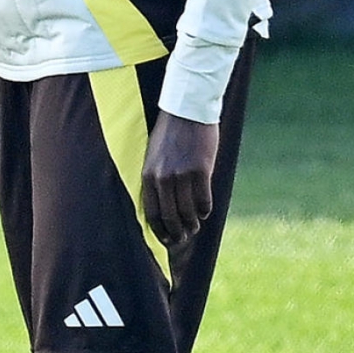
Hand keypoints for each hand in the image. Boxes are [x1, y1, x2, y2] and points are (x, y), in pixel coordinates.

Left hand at [141, 109, 220, 250]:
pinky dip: (205, 210)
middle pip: (170, 216)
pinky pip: (204, 200)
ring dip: (193, 223)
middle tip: (183, 238)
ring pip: (188, 211)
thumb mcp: (154, 156)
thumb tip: (163, 204)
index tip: (166, 240)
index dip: (159, 231)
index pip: (152, 212)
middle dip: (177, 232)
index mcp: (148, 175)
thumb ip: (156, 178)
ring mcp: (182, 175)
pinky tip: (205, 212)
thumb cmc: (170, 134)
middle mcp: (163, 178)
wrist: (186, 112)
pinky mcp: (201, 171)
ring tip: (195, 227)